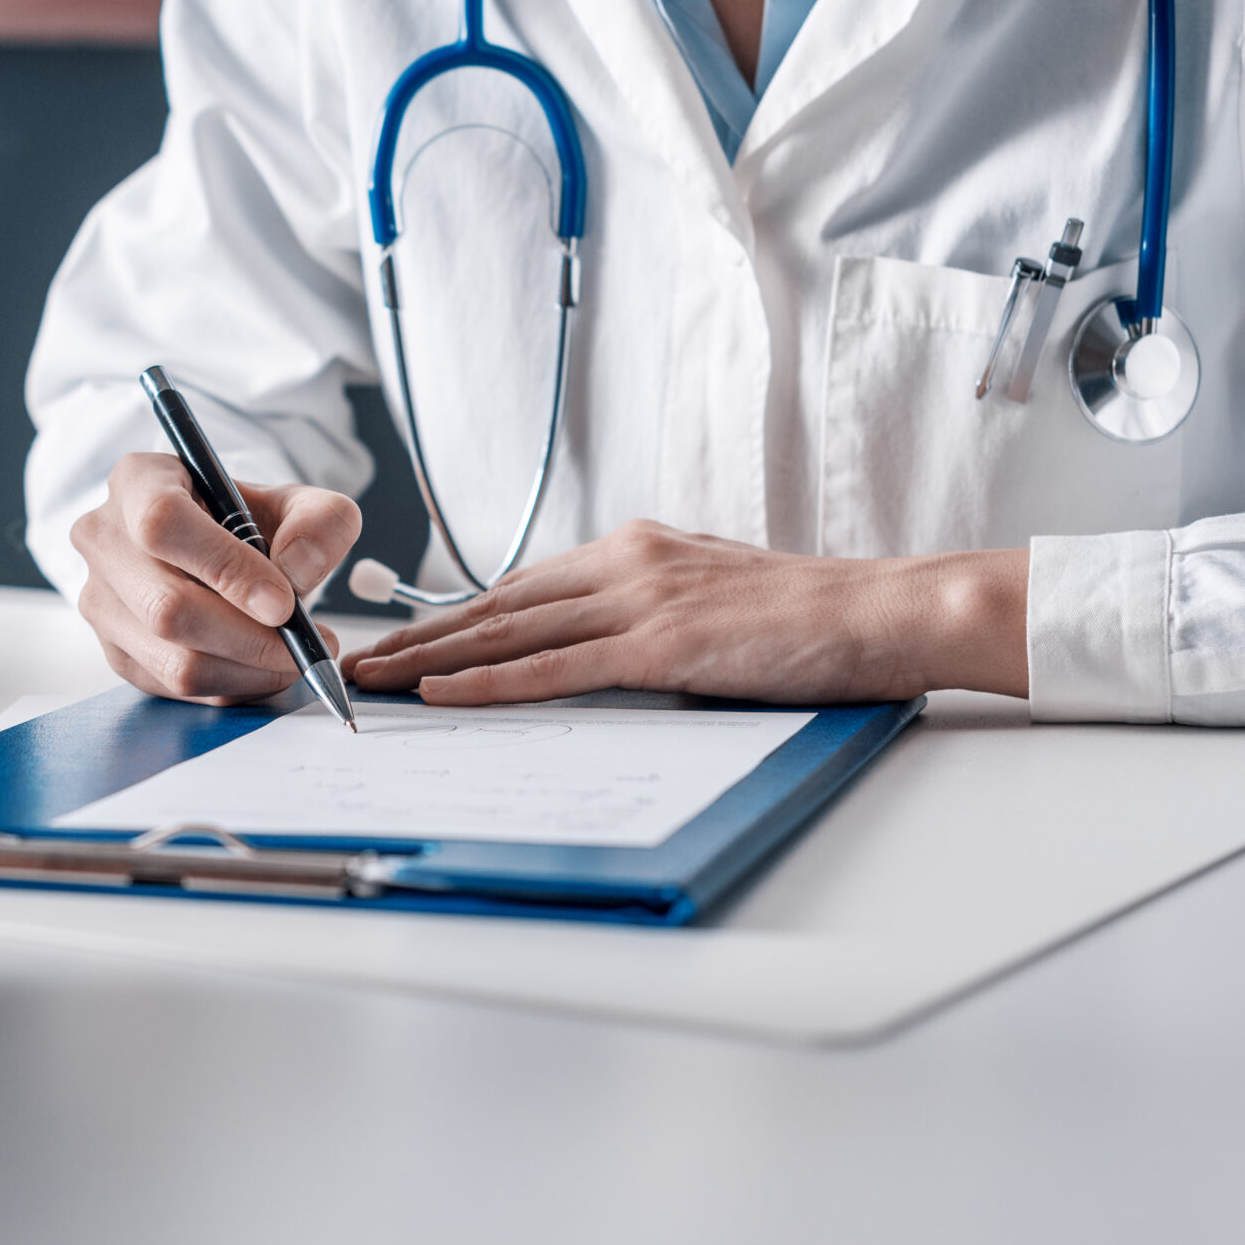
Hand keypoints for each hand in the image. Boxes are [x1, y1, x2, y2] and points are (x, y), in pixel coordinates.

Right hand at [71, 451, 359, 702]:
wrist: (214, 548)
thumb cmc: (247, 519)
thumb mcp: (295, 502)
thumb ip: (318, 522)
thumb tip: (298, 570)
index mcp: (136, 482)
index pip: (163, 525)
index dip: (225, 569)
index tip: (284, 603)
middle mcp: (103, 540)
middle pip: (166, 608)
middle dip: (250, 638)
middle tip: (308, 643)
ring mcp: (100, 602)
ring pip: (172, 661)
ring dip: (248, 671)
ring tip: (295, 656)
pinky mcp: (115, 652)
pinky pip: (176, 689)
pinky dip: (233, 687)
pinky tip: (263, 667)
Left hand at [340, 521, 1027, 705]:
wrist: (886, 609)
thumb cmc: (813, 618)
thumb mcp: (713, 597)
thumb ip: (652, 612)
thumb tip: (602, 648)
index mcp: (636, 549)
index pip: (522, 587)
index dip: (454, 616)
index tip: (404, 640)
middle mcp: (624, 562)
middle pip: (495, 604)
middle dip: (419, 637)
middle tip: (357, 663)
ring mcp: (639, 599)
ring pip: (507, 632)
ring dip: (430, 661)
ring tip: (373, 683)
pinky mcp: (661, 644)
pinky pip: (554, 667)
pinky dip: (487, 683)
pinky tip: (439, 695)